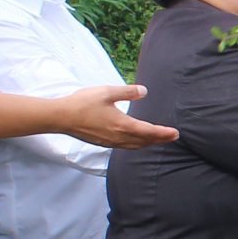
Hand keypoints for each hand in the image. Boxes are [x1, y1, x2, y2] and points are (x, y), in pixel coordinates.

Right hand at [52, 85, 176, 149]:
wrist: (61, 117)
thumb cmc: (83, 103)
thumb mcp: (107, 92)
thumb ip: (127, 92)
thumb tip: (144, 91)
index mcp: (122, 125)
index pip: (149, 131)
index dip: (163, 133)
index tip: (176, 133)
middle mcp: (118, 137)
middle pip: (144, 141)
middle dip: (159, 140)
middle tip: (172, 137)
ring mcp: (110, 142)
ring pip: (134, 146)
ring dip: (147, 143)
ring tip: (157, 140)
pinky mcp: (102, 142)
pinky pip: (124, 146)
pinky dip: (135, 144)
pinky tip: (134, 140)